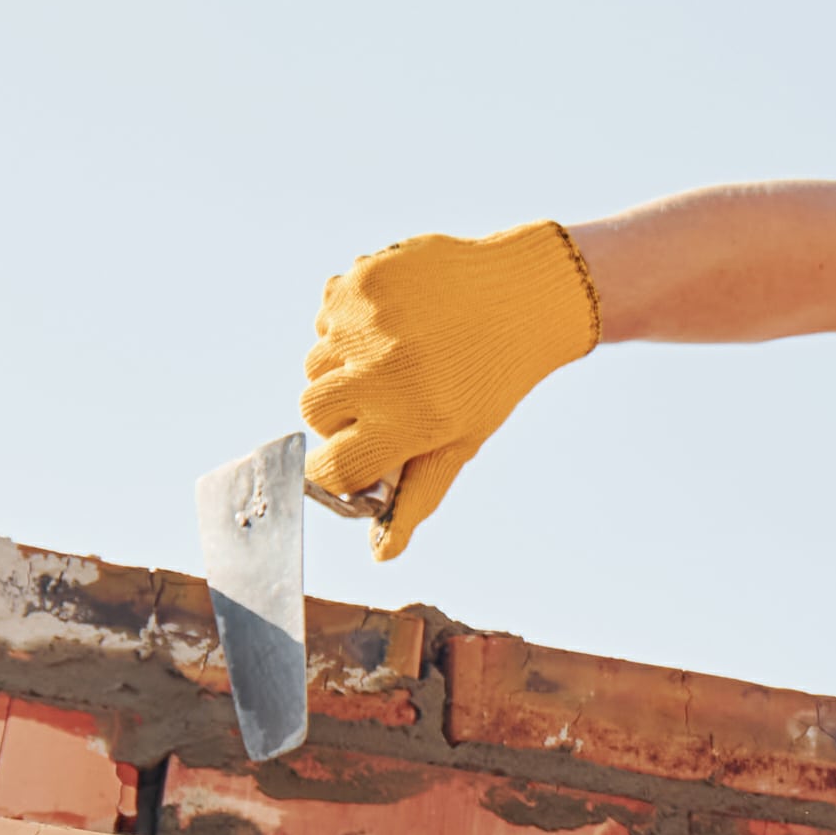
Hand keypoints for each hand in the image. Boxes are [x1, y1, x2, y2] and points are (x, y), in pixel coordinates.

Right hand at [300, 223, 604, 554]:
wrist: (523, 295)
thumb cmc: (491, 379)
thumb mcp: (461, 441)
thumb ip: (416, 494)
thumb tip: (381, 553)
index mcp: (410, 423)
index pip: (333, 467)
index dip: (337, 467)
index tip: (350, 455)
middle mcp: (383, 373)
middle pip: (312, 411)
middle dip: (337, 413)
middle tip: (379, 400)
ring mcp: (368, 324)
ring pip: (313, 364)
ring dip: (340, 367)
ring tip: (389, 357)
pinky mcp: (361, 282)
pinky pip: (324, 318)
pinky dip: (345, 325)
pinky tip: (390, 321)